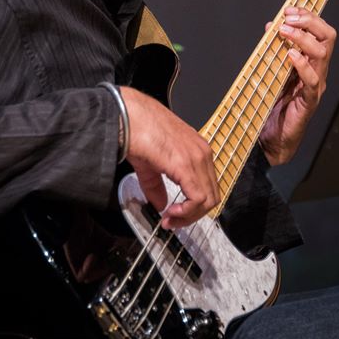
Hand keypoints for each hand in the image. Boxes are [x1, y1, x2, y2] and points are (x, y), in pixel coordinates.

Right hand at [119, 86, 219, 228]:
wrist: (127, 116)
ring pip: (209, 200)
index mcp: (197, 149)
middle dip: (192, 215)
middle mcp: (202, 153)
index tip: (175, 215)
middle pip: (212, 195)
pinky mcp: (186, 165)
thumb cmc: (137, 128)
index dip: (193, 206)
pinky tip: (171, 212)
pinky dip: (187, 211)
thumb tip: (160, 203)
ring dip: (189, 216)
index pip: (208, 186)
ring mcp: (197, 157)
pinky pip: (198, 198)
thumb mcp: (149, 163)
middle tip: (173, 221)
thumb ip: (156, 186)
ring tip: (170, 219)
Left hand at [259, 7, 335, 165]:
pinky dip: (301, 64)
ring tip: (284, 31)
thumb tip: (271, 26)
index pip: (321, 31)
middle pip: (327, 37)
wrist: (272, 138)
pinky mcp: (309, 101)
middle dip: (309, 21)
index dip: (308, 16)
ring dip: (302, 38)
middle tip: (288, 17)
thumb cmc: (273, 105)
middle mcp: (318, 71)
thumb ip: (274, 49)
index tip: (289, 9)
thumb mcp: (272, 71)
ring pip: (322, 54)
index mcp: (311, 62)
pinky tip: (289, 55)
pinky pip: (312, 80)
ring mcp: (316, 85)